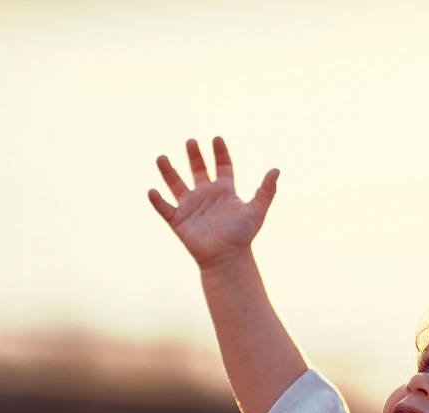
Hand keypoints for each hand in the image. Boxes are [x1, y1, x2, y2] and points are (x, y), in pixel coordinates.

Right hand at [148, 137, 279, 268]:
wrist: (227, 258)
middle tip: (191, 141)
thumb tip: (276, 169)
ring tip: (161, 157)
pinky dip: (157, 200)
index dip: (219, 152)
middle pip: (198, 169)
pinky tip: (152, 191)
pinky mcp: (179, 220)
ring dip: (168, 171)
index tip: (216, 139)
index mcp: (224, 190)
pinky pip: (164, 208)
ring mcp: (191, 206)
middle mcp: (206, 195)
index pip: (222, 166)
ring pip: (175, 184)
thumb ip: (266, 190)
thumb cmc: (243, 236)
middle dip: (194, 155)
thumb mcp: (256, 211)